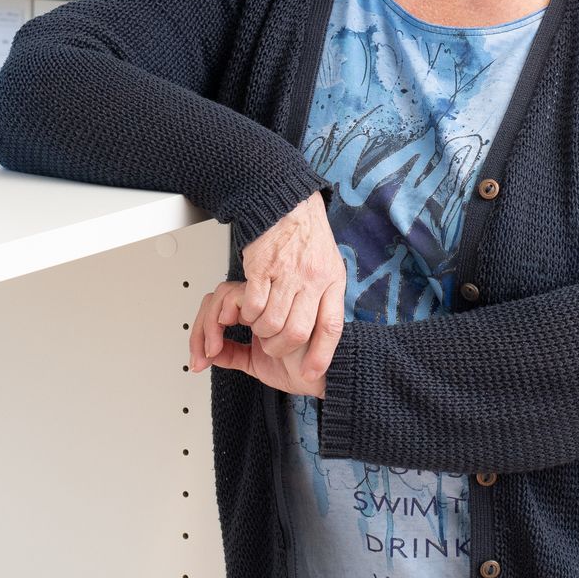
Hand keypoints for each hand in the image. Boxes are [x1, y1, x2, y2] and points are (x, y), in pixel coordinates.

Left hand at [189, 279, 328, 398]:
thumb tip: (207, 353)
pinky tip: (244, 335)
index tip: (199, 358)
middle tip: (202, 355)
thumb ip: (234, 355)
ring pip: (225, 296)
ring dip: (217, 326)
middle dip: (201, 329)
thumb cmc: (303, 368)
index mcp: (257, 314)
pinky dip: (234, 316)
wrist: (331, 376)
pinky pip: (244, 298)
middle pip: (216, 300)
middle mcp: (262, 303)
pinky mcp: (283, 295)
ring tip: (223, 347)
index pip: (219, 310)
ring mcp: (271, 296)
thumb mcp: (258, 365)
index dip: (202, 332)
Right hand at [234, 187, 347, 377]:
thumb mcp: (330, 264)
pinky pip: (252, 305)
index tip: (311, 374)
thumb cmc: (306, 235)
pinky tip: (247, 309)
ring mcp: (286, 274)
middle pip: (298, 331)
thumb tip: (323, 326)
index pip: (332, 327)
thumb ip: (327, 294)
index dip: (321, 354)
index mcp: (331, 281)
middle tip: (273, 346)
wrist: (286, 203)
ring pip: (271, 322)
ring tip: (259, 327)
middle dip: (282, 347)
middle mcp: (311, 279)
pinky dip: (246, 314)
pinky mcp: (261, 268)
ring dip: (261, 331)